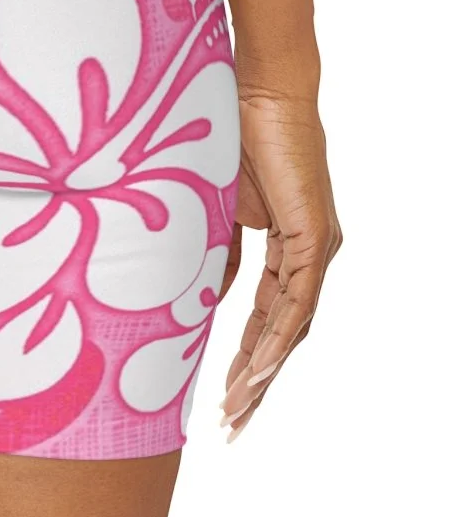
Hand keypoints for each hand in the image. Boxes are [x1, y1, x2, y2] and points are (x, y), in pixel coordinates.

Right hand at [218, 87, 341, 439]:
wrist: (257, 93)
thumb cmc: (232, 136)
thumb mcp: (213, 207)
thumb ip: (215, 251)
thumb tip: (199, 295)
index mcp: (288, 248)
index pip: (269, 317)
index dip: (247, 358)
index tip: (223, 394)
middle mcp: (310, 255)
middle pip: (285, 334)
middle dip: (256, 382)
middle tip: (232, 423)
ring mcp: (317, 249)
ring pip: (293, 327)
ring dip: (265, 372)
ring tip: (237, 410)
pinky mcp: (315, 238)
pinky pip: (295, 301)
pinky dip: (276, 338)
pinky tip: (258, 371)